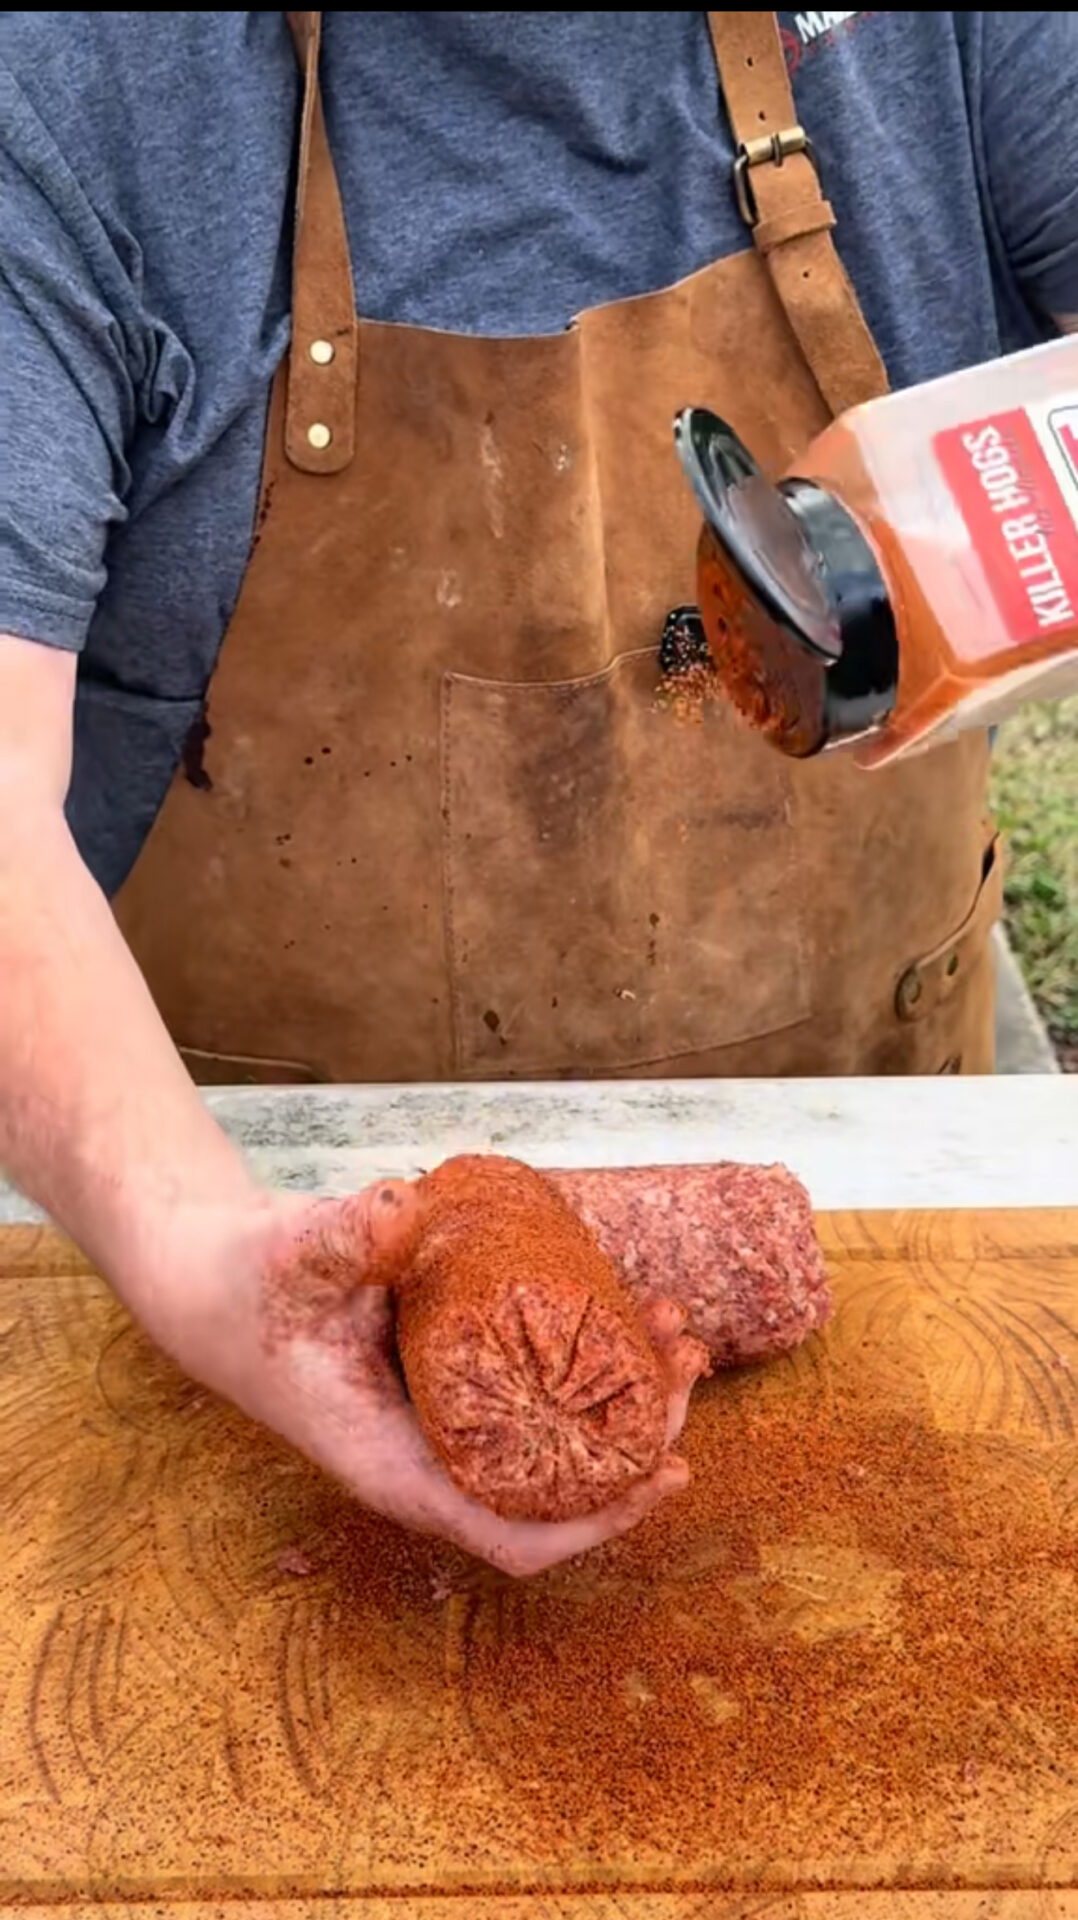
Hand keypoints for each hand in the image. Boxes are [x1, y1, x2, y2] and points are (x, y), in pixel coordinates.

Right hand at [134, 1179, 706, 1577]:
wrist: (214, 1280)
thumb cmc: (253, 1283)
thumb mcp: (297, 1257)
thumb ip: (346, 1237)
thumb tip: (400, 1206)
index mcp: (397, 1468)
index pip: (516, 1536)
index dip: (600, 1519)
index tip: (668, 1472)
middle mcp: (431, 1464)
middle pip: (560, 1492)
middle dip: (638, 1437)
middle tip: (686, 1355)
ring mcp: (446, 1431)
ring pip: (556, 1446)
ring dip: (624, 1400)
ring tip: (671, 1325)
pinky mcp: (455, 1391)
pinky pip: (537, 1400)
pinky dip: (587, 1364)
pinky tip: (620, 1309)